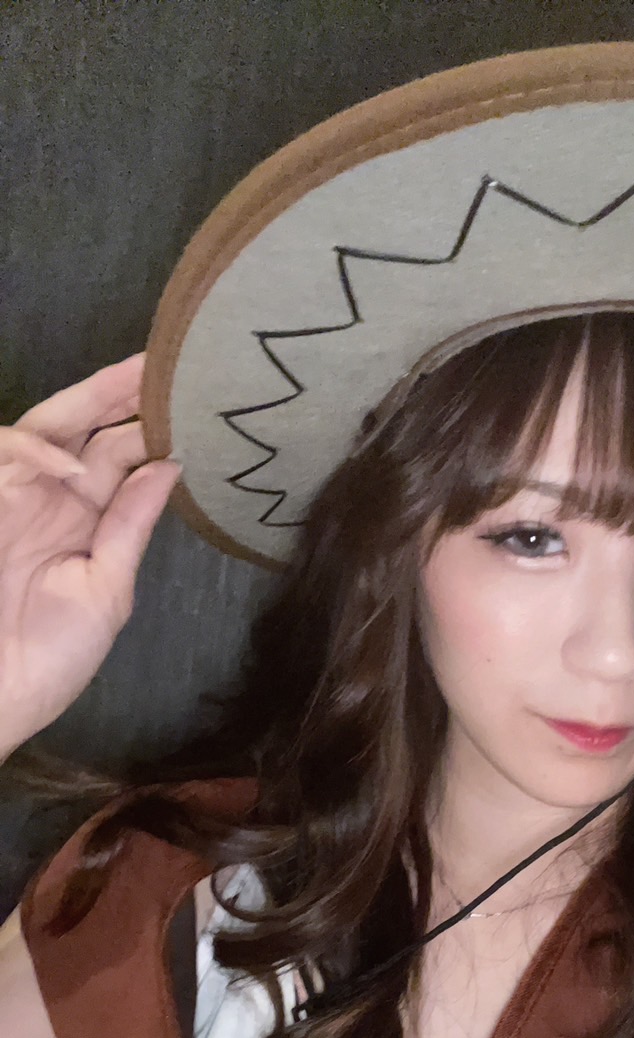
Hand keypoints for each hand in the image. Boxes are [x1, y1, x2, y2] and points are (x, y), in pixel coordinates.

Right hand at [0, 353, 179, 756]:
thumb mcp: (106, 590)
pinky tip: (74, 470)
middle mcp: (51, 499)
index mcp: (85, 521)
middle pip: (86, 428)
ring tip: (138, 383)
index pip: (120, 456)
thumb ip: (131, 525)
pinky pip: (7, 451)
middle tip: (166, 363)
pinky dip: (39, 453)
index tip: (195, 403)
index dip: (151, 427)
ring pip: (49, 426)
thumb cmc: (49, 657)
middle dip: (122, 393)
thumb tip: (169, 467)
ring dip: (91, 401)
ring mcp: (14, 496)